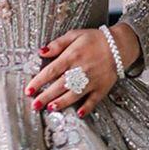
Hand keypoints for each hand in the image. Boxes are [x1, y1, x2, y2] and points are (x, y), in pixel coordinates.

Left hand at [23, 24, 139, 117]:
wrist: (119, 45)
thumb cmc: (95, 39)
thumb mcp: (74, 35)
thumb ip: (57, 44)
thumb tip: (41, 52)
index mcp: (72, 57)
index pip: (51, 71)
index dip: (38, 81)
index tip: (29, 90)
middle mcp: (80, 70)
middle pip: (59, 86)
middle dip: (45, 96)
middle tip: (34, 105)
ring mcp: (92, 80)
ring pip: (74, 94)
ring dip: (62, 102)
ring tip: (50, 108)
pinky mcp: (102, 87)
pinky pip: (93, 100)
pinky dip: (86, 107)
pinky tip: (79, 114)